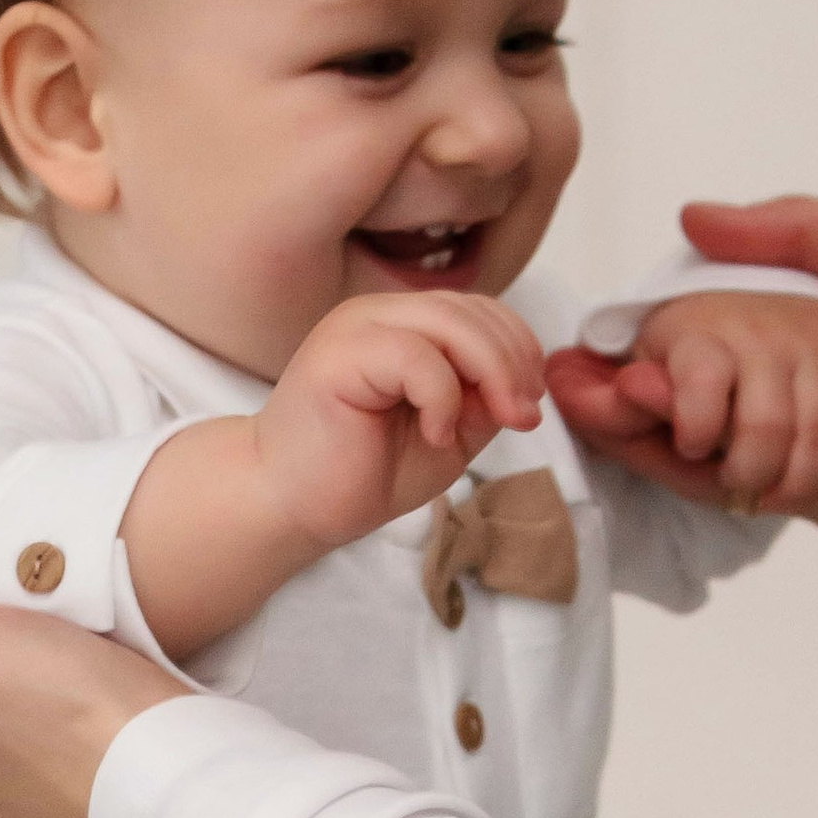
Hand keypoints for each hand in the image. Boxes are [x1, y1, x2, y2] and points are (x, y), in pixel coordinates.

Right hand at [121, 290, 543, 661]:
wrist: (289, 507)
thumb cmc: (359, 473)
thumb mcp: (449, 433)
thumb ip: (485, 400)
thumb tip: (525, 383)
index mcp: (401, 324)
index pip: (480, 309)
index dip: (519, 349)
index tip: (528, 407)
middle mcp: (377, 314)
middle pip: (472, 310)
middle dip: (514, 363)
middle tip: (523, 418)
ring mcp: (354, 328)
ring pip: (450, 321)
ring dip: (490, 374)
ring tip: (496, 423)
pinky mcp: (337, 354)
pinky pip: (415, 355)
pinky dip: (443, 397)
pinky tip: (437, 433)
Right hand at [553, 191, 817, 532]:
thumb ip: (794, 228)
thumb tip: (691, 218)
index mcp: (817, 343)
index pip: (712, 351)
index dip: (651, 349)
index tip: (593, 344)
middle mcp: (803, 405)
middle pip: (689, 409)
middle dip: (620, 394)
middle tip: (564, 376)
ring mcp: (806, 459)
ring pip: (696, 451)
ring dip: (644, 417)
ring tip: (603, 390)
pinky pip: (730, 484)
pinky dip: (675, 454)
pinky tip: (640, 411)